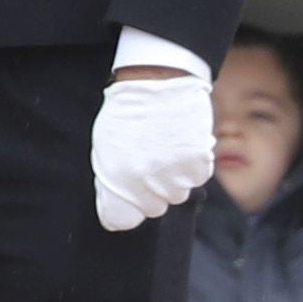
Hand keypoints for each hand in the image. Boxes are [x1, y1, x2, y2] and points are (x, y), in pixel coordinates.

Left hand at [90, 61, 216, 232]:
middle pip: (153, 208)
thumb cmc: (127, 110)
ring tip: (167, 148)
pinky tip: (182, 143)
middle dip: (152, 191)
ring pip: (178, 195)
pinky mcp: (197, 165)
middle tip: (151, 162)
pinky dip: (193, 165)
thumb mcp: (105, 146)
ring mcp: (172, 175)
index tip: (128, 200)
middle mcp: (143, 182)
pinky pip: (197, 178)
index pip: (121, 220)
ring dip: (174, 178)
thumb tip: (114, 203)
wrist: (157, 82)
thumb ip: (111, 179)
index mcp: (115, 178)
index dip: (126, 209)